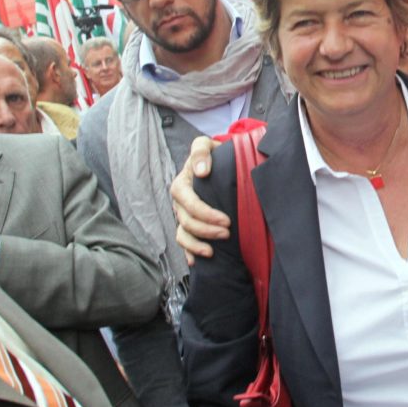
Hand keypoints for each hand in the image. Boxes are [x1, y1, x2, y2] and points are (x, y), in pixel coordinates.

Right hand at [170, 136, 229, 264]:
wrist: (217, 163)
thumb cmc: (213, 155)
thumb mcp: (205, 146)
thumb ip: (201, 152)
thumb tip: (201, 172)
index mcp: (182, 185)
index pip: (187, 202)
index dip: (205, 214)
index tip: (226, 220)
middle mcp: (180, 202)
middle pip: (186, 221)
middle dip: (206, 230)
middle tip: (227, 233)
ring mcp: (183, 214)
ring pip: (183, 235)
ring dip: (197, 245)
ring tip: (214, 251)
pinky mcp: (188, 224)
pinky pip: (183, 242)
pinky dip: (188, 252)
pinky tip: (196, 261)